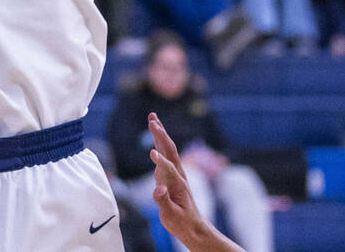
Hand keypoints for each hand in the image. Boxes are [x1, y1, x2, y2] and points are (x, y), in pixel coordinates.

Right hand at [149, 114, 240, 251]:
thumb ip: (163, 201)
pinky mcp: (171, 174)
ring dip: (160, 133)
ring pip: (167, 148)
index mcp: (178, 184)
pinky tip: (156, 134)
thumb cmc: (182, 222)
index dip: (161, 161)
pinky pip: (165, 153)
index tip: (152, 153)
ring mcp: (175, 173)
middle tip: (152, 118)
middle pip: (169, 149)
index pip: (168, 168)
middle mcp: (177, 174)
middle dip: (160, 134)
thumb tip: (157, 189)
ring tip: (153, 119)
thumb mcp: (171, 216)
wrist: (193, 226)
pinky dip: (159, 141)